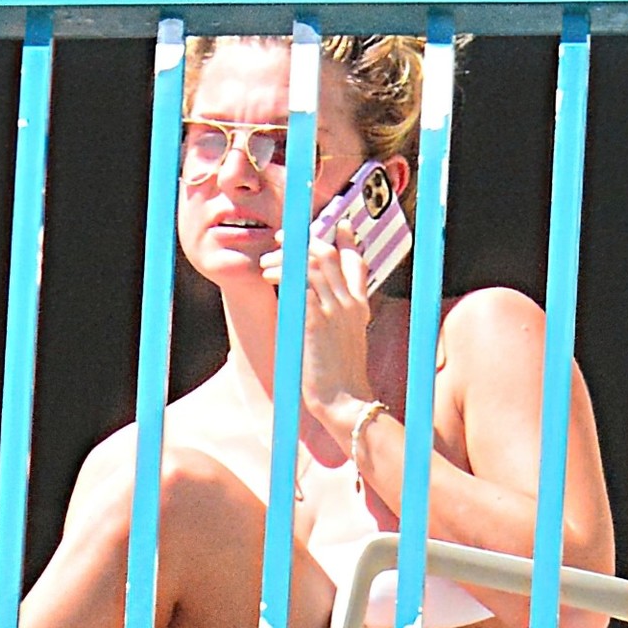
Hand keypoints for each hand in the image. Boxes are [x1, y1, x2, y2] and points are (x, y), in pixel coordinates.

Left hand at [261, 222, 374, 440]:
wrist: (346, 402)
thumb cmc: (341, 378)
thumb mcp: (347, 341)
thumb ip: (336, 318)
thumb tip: (310, 304)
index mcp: (360, 307)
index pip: (357, 263)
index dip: (346, 241)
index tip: (339, 226)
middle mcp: (350, 303)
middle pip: (329, 255)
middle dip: (303, 242)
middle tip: (282, 239)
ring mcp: (335, 310)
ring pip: (312, 263)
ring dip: (286, 257)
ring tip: (267, 264)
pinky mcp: (316, 320)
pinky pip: (299, 283)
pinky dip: (282, 273)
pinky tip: (270, 275)